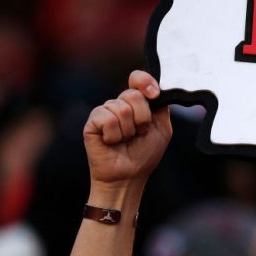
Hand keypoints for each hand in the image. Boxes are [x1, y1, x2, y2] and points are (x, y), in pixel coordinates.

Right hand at [83, 71, 171, 188]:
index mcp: (137, 104)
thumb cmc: (144, 154)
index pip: (137, 79)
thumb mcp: (162, 129)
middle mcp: (120, 105)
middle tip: (139, 133)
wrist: (128, 176)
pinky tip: (111, 142)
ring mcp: (105, 112)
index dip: (145, 81)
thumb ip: (161, 107)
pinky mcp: (92, 122)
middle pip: (133, 95)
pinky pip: (107, 119)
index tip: (154, 94)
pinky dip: (114, 135)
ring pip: (121, 109)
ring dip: (129, 130)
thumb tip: (156, 89)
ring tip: (124, 140)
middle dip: (142, 118)